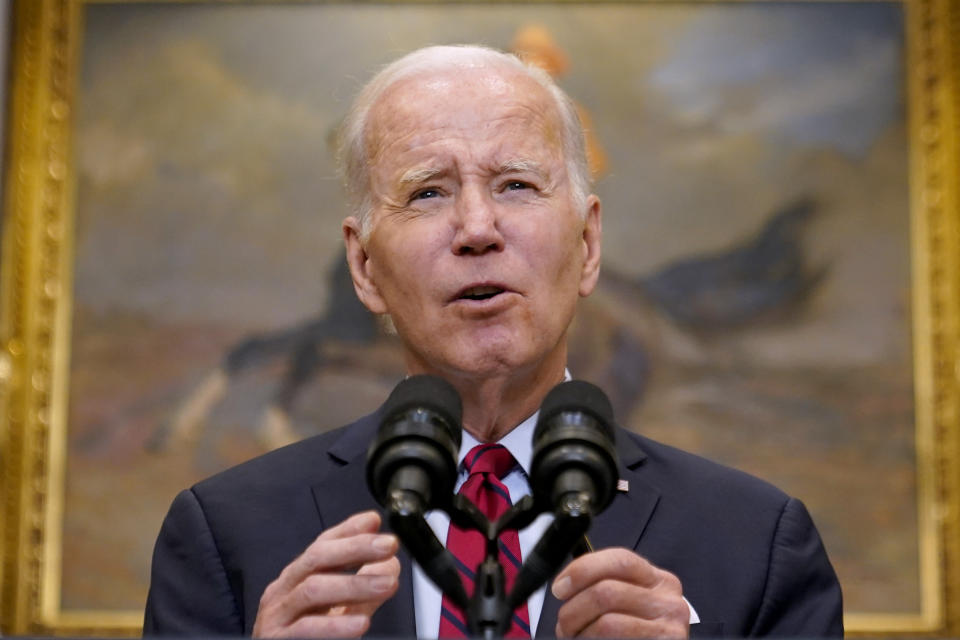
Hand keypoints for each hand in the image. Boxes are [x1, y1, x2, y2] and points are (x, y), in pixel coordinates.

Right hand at [253, 510, 399, 637]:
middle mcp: (283, 591)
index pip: (322, 545)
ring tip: (387, 584)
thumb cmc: (307, 639)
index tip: (374, 521)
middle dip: (356, 547)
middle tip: (388, 545)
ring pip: (313, 589)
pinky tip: (360, 623)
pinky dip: (335, 625)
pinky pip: (306, 629)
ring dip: (354, 585)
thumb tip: (390, 564)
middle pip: (317, 558)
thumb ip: (363, 590)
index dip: (348, 530)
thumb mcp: (338, 611)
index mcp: (297, 579)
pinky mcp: (277, 639)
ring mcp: (277, 614)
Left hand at [551, 548, 688, 637]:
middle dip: (574, 609)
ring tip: (577, 636)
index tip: (561, 587)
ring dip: (581, 632)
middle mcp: (669, 601)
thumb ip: (605, 586)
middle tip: (564, 623)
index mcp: (658, 580)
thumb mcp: (627, 604)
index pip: (619, 560)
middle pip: (607, 591)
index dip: (583, 570)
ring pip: (608, 623)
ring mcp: (669, 628)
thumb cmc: (635, 634)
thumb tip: (564, 586)